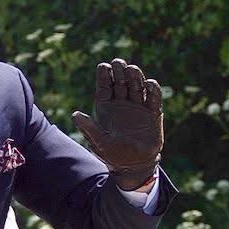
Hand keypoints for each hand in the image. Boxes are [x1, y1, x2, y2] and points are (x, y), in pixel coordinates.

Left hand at [72, 59, 163, 188]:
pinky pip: (153, 98)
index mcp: (106, 105)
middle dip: (120, 71)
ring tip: (133, 70)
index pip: (104, 85)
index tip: (103, 66)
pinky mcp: (152, 113)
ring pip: (137, 86)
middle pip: (121, 81)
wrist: (133, 165)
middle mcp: (121, 102)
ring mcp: (138, 105)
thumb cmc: (112, 154)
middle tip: (119, 63)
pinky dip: (153, 90)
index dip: (103, 74)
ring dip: (135, 77)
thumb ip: (88, 128)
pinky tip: (150, 84)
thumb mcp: (98, 142)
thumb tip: (74, 115)